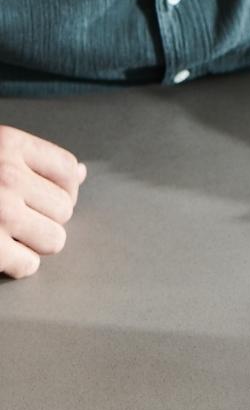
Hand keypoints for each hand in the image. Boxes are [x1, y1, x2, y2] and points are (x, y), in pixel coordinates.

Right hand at [0, 125, 85, 278]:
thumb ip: (32, 160)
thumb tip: (82, 174)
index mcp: (8, 144)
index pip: (68, 170)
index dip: (64, 189)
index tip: (47, 196)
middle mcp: (7, 176)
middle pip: (65, 208)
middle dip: (44, 217)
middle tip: (15, 215)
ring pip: (54, 239)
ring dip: (35, 242)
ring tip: (8, 233)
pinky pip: (28, 265)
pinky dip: (16, 265)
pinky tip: (0, 252)